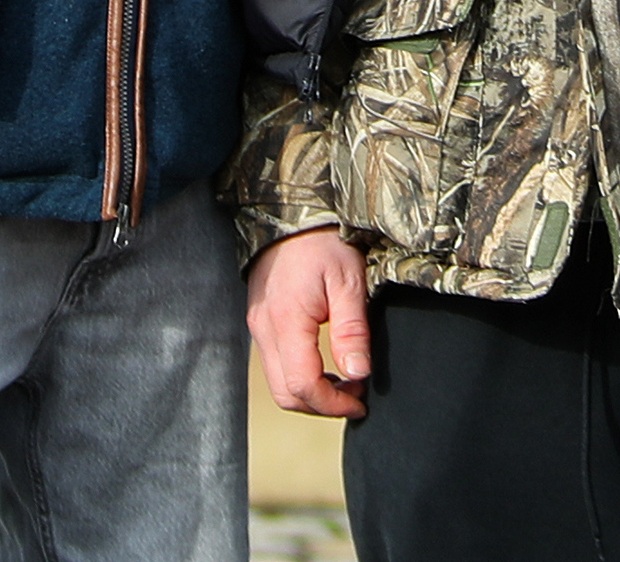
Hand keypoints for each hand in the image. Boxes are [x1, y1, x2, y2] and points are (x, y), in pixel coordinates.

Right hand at [246, 228, 372, 418]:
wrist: (290, 214)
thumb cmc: (321, 242)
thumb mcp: (348, 281)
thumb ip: (352, 331)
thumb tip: (358, 373)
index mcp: (286, 321)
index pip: (302, 386)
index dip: (333, 404)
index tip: (360, 403)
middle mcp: (264, 329)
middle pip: (286, 394)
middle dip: (322, 405)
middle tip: (355, 394)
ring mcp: (258, 327)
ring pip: (278, 383)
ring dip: (311, 392)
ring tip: (344, 378)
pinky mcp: (260, 323)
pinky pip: (276, 365)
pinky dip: (300, 376)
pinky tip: (325, 363)